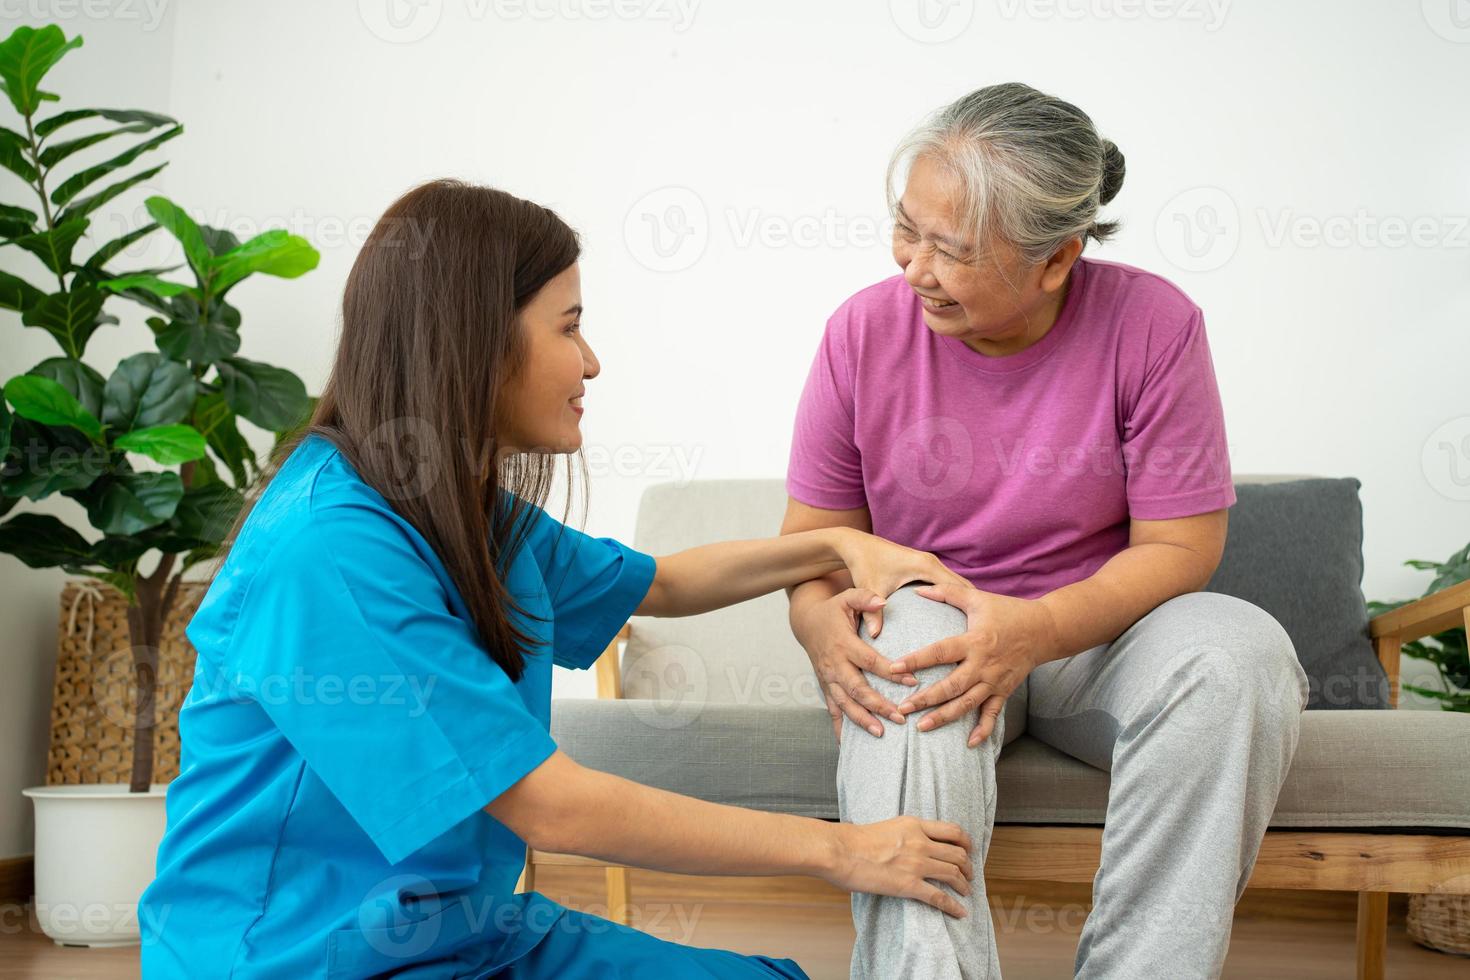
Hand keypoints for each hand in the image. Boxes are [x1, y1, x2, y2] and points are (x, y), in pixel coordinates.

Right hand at [793, 587, 916, 742]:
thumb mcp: (847, 597)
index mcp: (843, 644)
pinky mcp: (825, 688)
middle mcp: (834, 664)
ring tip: (881, 733)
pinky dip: (840, 728)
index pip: (870, 661)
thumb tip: (883, 601)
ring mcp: (828, 679)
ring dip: (862, 719)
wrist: (807, 623)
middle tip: (900, 717)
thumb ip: (865, 598)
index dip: (890, 673)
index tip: (912, 682)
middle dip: (878, 705)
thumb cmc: (833, 611)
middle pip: (857, 688)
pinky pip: (832, 711)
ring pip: (844, 703)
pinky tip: (849, 746)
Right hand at [825, 816, 974, 918]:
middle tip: (969, 874)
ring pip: (953, 874)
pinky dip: (954, 906)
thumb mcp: (887, 826)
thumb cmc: (855, 840)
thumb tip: (910, 843)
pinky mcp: (909, 885)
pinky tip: (960, 912)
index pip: (953, 831)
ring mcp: (916, 864)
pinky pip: (939, 897)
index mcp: (914, 825)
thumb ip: (904, 833)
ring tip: (967, 891)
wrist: (840, 850)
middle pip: (958, 853)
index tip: (969, 850)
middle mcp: (920, 842)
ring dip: (964, 884)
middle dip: (968, 866)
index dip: (967, 842)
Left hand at [831, 528, 971, 636]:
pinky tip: (955, 619)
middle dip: (973, 607)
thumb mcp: (870, 587)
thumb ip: (873, 612)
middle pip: (961, 586)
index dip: (970, 606)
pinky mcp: (924, 567)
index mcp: (925, 566)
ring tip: (975, 629)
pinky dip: (953, 599)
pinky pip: (945, 584)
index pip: (956, 587)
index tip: (982, 627)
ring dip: (965, 603)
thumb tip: (875, 636)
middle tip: (984, 632)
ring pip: (955, 585)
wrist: (855, 544)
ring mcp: (929, 564)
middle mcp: (931, 563)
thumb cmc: (864, 564)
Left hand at [888, 583, 1058, 747]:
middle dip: (926, 699)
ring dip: (945, 717)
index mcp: (974, 641)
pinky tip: (969, 744)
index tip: (895, 669)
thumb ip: (946, 592)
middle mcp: (983, 664)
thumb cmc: (1008, 611)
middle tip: (903, 708)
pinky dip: (983, 730)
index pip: (940, 652)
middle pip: (951, 686)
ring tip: (922, 727)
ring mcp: (994, 681)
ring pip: (967, 704)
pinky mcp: (1004, 691)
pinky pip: (993, 714)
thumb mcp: (976, 598)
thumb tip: (917, 590)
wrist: (1045, 629)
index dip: (917, 660)